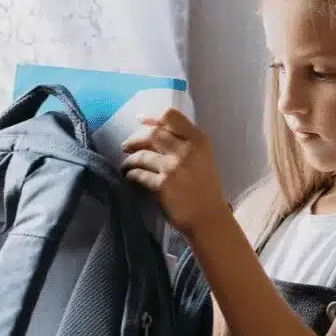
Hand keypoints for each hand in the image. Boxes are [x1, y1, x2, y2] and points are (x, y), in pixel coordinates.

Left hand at [121, 108, 227, 236]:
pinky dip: (132, 174)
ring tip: (126, 165)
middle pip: (152, 134)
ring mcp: (173, 168)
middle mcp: (186, 150)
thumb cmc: (205, 188)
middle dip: (135, 139)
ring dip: (130, 160)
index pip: (171, 116)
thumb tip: (153, 129)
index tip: (139, 120)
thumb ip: (184, 142)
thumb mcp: (202, 158)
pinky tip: (130, 177)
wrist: (208, 218)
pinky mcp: (162, 185)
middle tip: (126, 146)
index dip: (151, 118)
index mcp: (198, 140)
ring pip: (142, 155)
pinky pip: (139, 174)